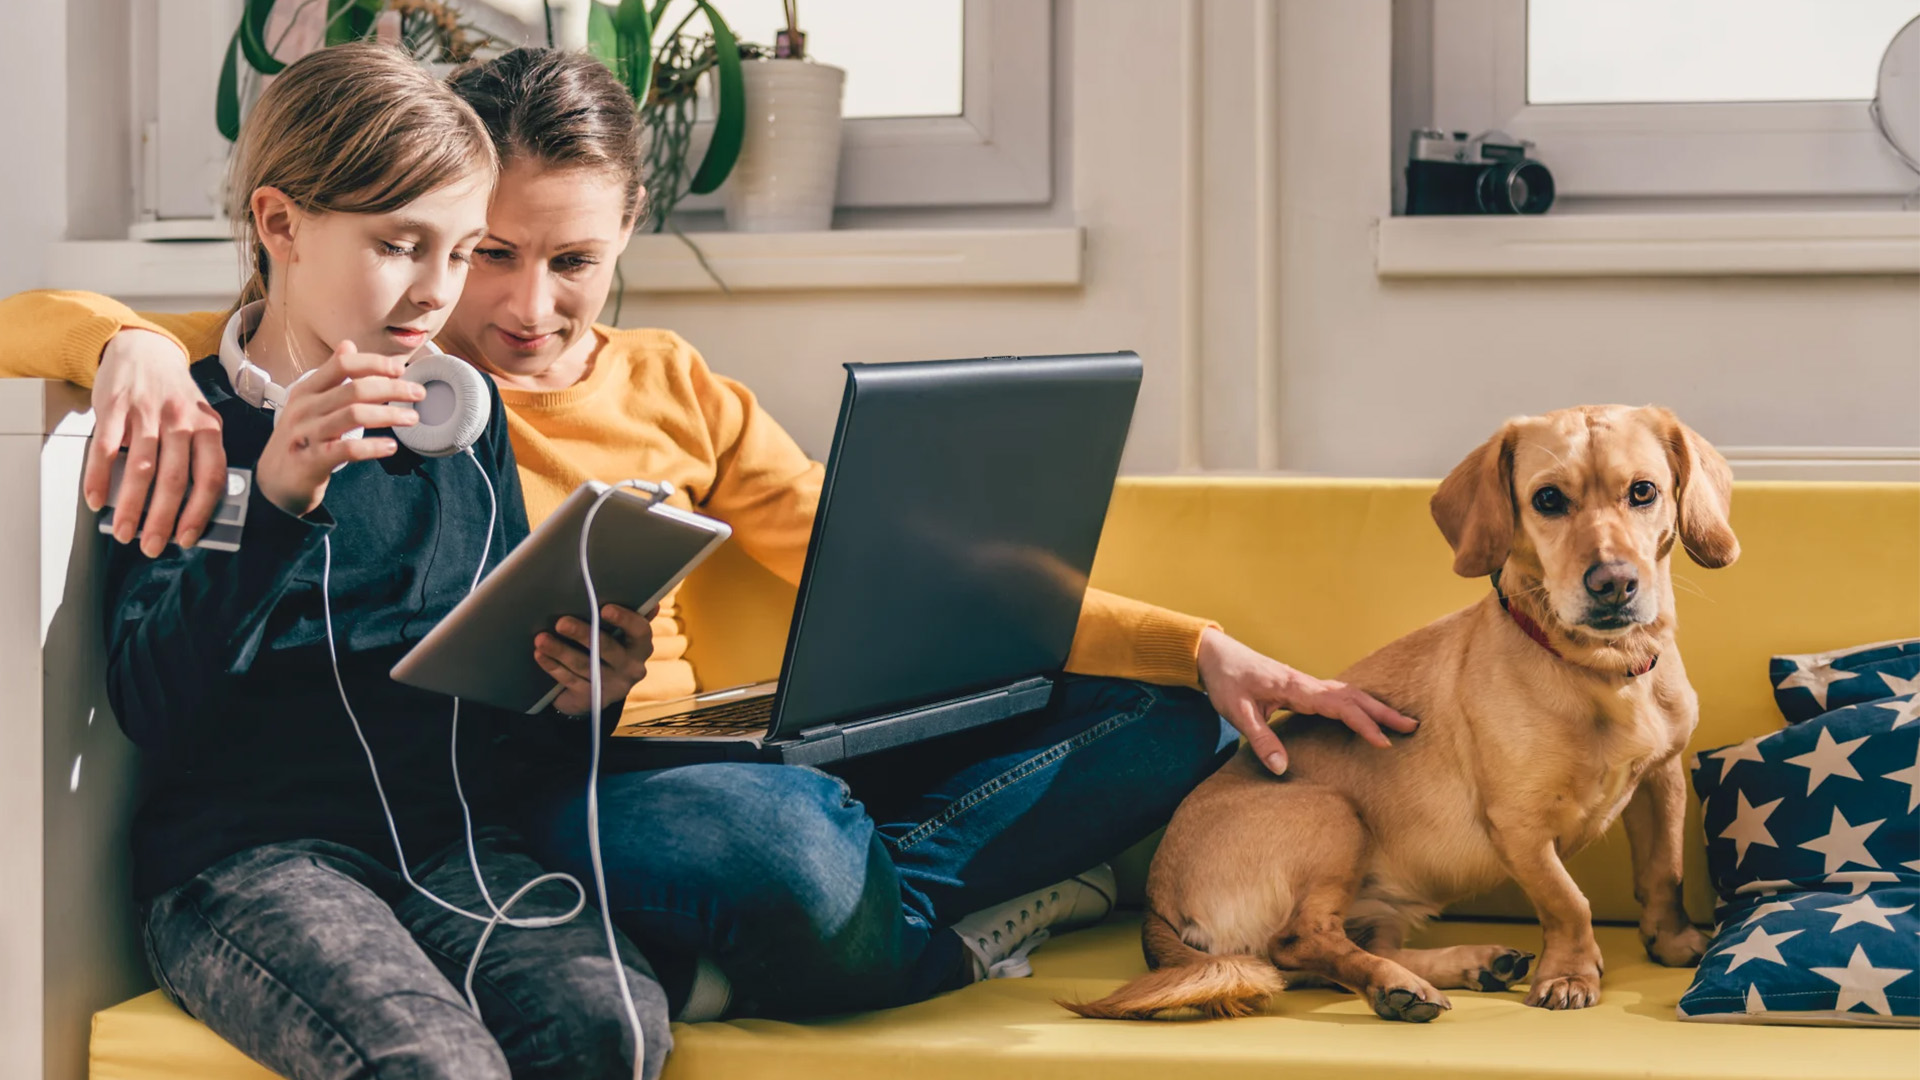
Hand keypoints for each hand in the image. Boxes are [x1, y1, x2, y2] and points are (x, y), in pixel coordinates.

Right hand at [87, 328, 225, 555]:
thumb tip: (195, 507)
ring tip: (123, 532)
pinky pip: (105, 448)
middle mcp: (181, 421)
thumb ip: (200, 456)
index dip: (199, 511)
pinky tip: (95, 500)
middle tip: (152, 547)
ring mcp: (147, 413)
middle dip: (162, 519)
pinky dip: (99, 477)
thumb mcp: (200, 420)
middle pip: (174, 479)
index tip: (187, 539)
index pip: (211, 477)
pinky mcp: (115, 407)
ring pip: (141, 468)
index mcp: (208, 428)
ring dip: (130, 506)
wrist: (145, 350)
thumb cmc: (175, 396)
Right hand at [255, 341, 423, 516]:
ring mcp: (307, 435)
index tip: (399, 369)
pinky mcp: (312, 461)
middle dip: (392, 388)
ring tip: (412, 418)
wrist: (272, 484)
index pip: (342, 365)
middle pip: (355, 389)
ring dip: (389, 415)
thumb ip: (330, 377)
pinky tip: (391, 446)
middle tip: (418, 393)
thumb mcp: (308, 404)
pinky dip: (373, 447)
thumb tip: (348, 346)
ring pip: (355, 415)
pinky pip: (348, 449)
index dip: (374, 363)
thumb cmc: (298, 441)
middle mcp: (305, 409)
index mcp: (306, 392)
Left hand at [535, 605, 657, 715]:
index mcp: (641, 647)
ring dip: (560, 650)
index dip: (624, 619)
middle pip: (607, 648)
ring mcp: (612, 686)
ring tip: (541, 638)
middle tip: (561, 622)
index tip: (604, 608)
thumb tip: (651, 601)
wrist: (598, 692)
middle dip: (582, 634)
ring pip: (584, 665)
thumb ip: (630, 617)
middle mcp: (631, 668)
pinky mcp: (592, 698)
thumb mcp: (621, 636)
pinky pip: (570, 680)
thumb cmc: (608, 651)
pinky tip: (540, 655)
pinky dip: (553, 667)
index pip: (640, 631)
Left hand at [1196, 627, 1419, 776]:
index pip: (1338, 706)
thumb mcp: (1238, 713)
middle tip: (1412, 727)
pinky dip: (1358, 703)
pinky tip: (1367, 712)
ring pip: (1348, 693)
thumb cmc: (1226, 681)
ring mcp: (1306, 684)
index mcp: (1296, 688)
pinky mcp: (1302, 688)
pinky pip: (1337, 695)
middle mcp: (1306, 683)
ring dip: (1375, 707)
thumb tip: (1281, 768)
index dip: (1362, 724)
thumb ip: (1260, 740)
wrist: (1215, 655)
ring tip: (1400, 721)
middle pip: (1353, 696)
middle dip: (1383, 712)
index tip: (1382, 742)